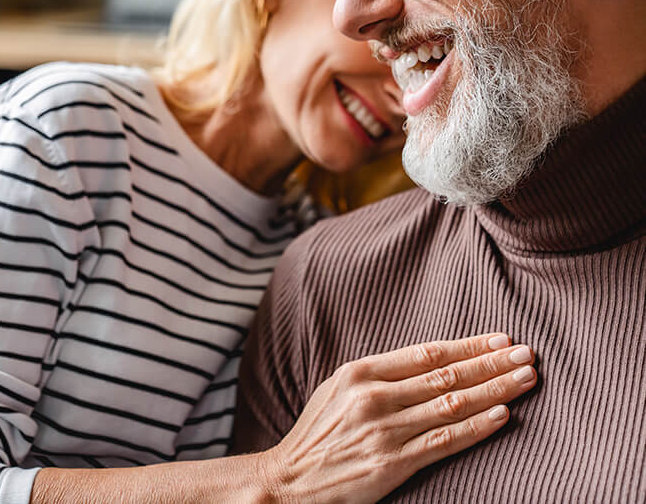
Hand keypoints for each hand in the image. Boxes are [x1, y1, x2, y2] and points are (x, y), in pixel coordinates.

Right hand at [259, 333, 535, 503]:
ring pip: (452, 404)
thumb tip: (429, 361)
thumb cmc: (317, 432)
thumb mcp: (338, 387)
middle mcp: (375, 396)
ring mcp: (385, 431)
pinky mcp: (392, 464)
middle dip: (492, 362)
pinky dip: (476, 427)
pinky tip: (502, 415)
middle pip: (446, 375)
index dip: (468, 345)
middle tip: (527, 353)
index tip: (500, 338)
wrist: (289, 480)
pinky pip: (443, 441)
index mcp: (361, 371)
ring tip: (525, 378)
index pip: (428, 353)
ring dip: (495, 390)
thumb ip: (380, 374)